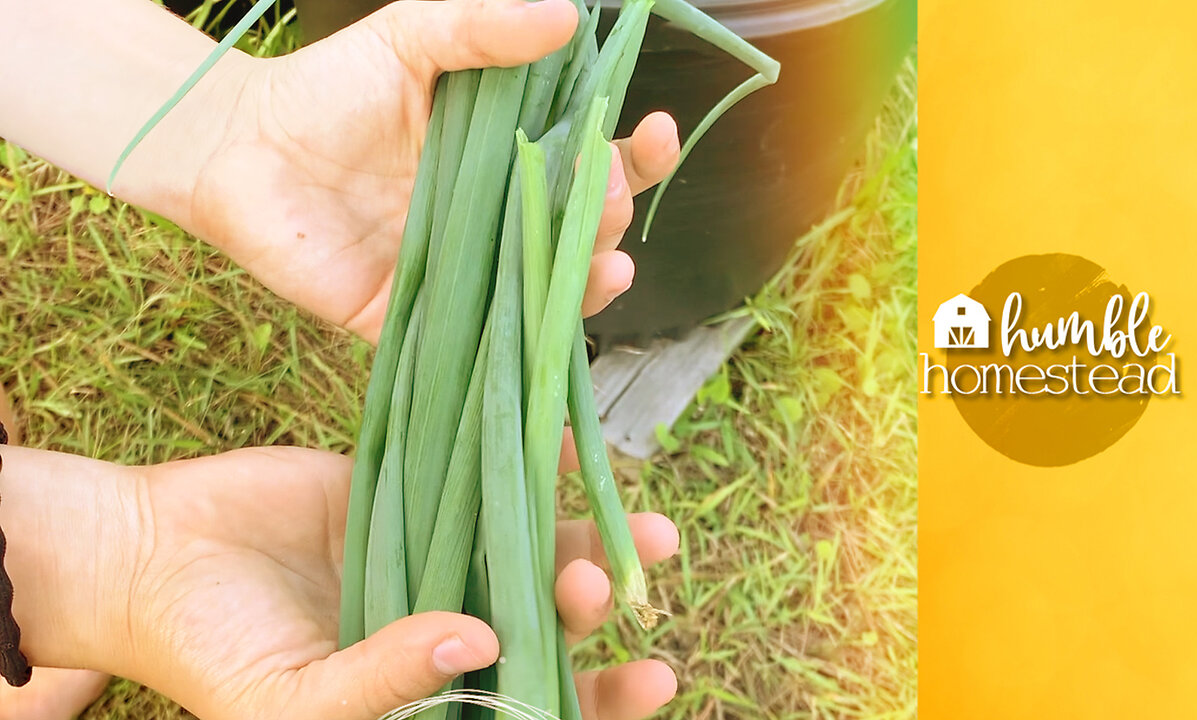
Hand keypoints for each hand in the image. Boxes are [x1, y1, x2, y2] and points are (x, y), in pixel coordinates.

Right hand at [1, 445, 677, 719]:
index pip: (538, 707)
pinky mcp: (415, 490)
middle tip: (622, 584)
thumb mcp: (294, 699)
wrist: (150, 559)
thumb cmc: (214, 654)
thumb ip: (385, 684)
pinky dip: (530, 463)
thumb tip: (483, 646)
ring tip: (647, 527)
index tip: (657, 676)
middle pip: (550, 624)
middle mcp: (450, 623)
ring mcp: (437, 554)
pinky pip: (486, 476)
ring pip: (533, 548)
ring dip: (589, 540)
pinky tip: (569, 449)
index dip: (602, 698)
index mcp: (433, 693)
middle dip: (598, 609)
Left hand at [172, 0, 678, 341]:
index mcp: (508, 155)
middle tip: (605, 190)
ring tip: (606, 259)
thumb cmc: (326, 86)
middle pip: (583, 227)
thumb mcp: (411, 37)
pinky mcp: (419, 319)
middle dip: (612, 213)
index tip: (655, 130)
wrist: (237, 147)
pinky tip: (555, 318)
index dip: (636, 155)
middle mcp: (498, 218)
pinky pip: (480, 340)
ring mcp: (466, 272)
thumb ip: (482, 24)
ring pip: (548, 290)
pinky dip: (523, 340)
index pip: (595, 161)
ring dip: (589, 279)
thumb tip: (568, 14)